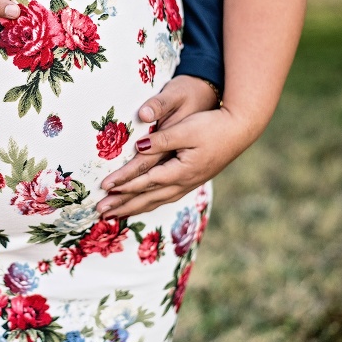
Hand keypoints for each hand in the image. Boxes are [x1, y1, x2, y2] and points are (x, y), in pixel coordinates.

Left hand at [96, 76, 240, 217]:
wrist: (241, 129)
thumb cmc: (213, 126)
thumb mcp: (187, 129)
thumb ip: (162, 139)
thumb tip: (139, 147)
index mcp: (180, 171)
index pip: (144, 181)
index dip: (123, 185)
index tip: (104, 189)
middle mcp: (183, 182)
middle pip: (147, 198)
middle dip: (122, 205)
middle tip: (100, 212)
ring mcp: (188, 183)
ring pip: (155, 200)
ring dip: (133, 208)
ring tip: (114, 215)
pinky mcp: (191, 179)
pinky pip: (164, 197)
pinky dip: (148, 203)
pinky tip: (141, 205)